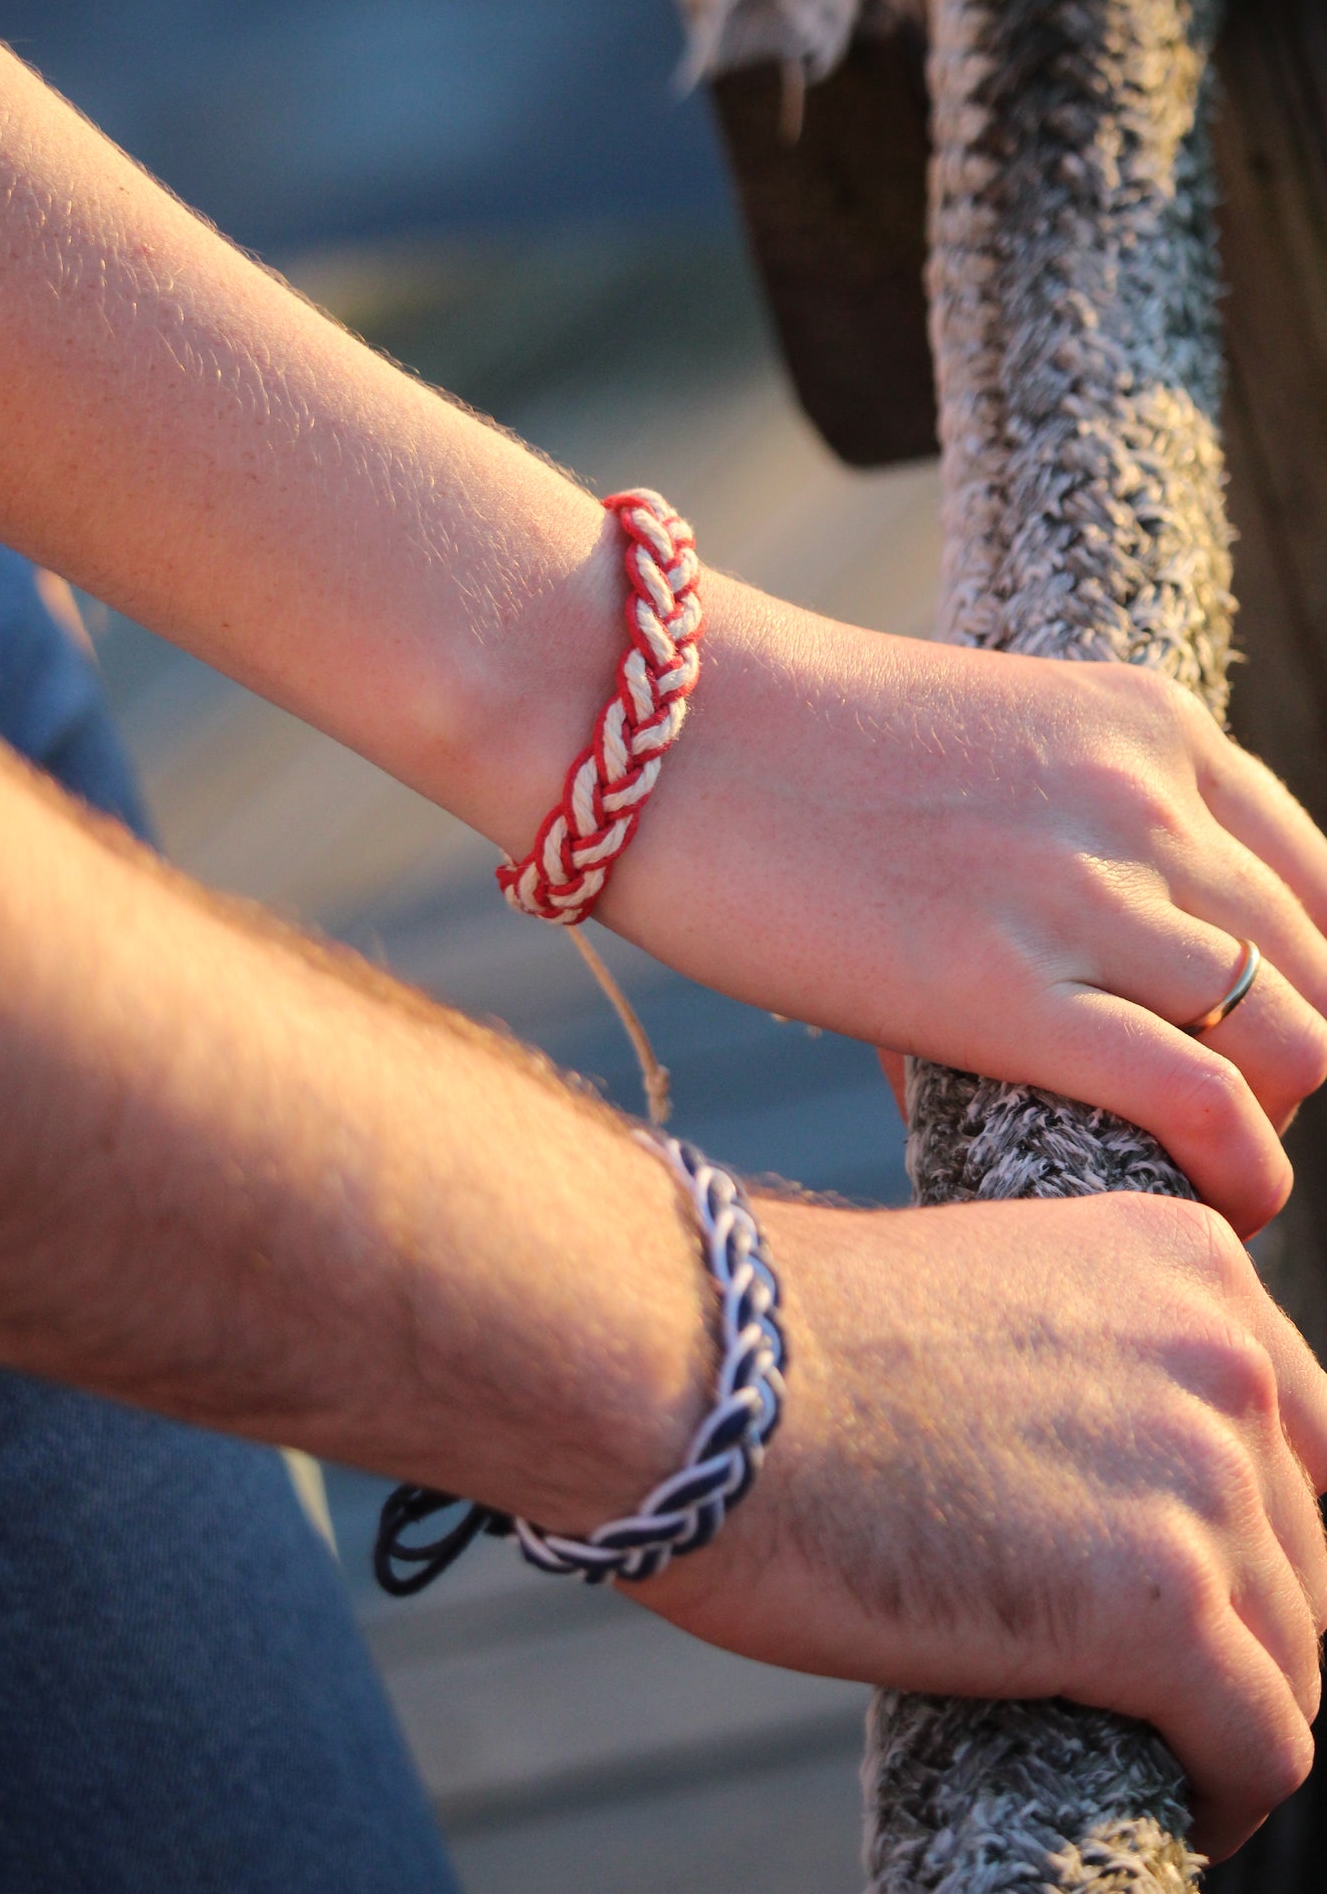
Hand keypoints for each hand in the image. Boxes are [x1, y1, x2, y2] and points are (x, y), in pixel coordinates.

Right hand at [605, 593, 1326, 1235]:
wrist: (660, 720)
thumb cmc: (785, 744)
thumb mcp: (977, 745)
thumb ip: (1064, 832)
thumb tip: (1080, 976)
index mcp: (1148, 726)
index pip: (1318, 883)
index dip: (1309, 979)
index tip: (1260, 1040)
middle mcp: (1144, 800)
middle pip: (1317, 967)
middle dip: (1295, 1062)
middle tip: (1228, 1117)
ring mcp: (1080, 890)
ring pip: (1291, 1038)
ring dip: (1272, 1122)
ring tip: (1212, 1165)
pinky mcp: (1002, 988)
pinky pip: (1198, 1098)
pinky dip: (1243, 1167)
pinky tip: (1224, 1202)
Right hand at [633, 1189, 1326, 1861]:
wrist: (699, 1373)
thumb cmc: (786, 1346)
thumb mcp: (988, 1298)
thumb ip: (1085, 1361)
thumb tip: (1107, 1479)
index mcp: (1184, 1259)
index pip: (1296, 1437)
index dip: (1250, 1534)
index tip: (1196, 1594)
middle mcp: (1221, 1353)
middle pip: (1303, 1550)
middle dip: (1242, 1630)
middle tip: (1158, 1686)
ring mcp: (1200, 1476)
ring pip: (1295, 1656)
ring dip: (1231, 1716)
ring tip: (1158, 1751)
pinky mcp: (1163, 1604)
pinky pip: (1266, 1746)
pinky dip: (1229, 1794)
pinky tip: (1180, 1805)